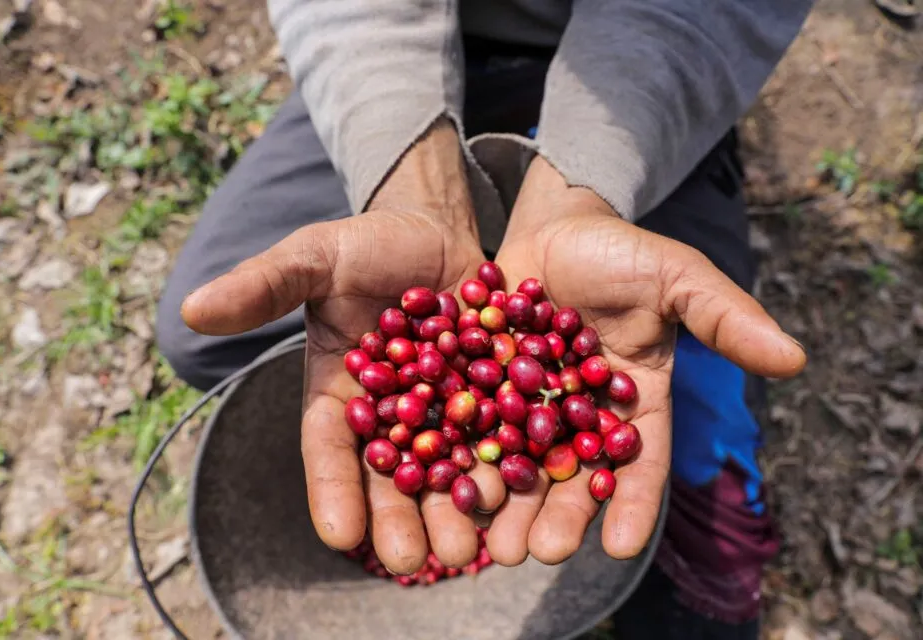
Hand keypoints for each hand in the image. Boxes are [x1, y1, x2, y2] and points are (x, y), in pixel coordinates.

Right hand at [180, 121, 507, 574]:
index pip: (330, 450)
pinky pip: (503, 437)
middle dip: (401, 520)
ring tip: (470, 548)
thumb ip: (263, 286)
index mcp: (339, 396)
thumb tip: (191, 310)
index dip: (332, 491)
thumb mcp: (314, 257)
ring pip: (450, 470)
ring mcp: (444, 411)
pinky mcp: (495, 396)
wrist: (436, 230)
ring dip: (458, 511)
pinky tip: (520, 500)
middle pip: (393, 477)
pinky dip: (509, 469)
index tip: (341, 536)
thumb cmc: (365, 245)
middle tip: (415, 560)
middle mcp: (391, 416)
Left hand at [483, 157, 805, 564]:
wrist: (556, 226)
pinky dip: (456, 454)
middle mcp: (580, 417)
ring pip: (515, 462)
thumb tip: (796, 358)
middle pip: (569, 476)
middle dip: (556, 517)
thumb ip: (725, 316)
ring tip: (487, 542)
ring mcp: (527, 405)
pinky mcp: (481, 387)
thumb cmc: (624, 253)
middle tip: (537, 553)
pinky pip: (468, 425)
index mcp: (633, 405)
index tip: (621, 546)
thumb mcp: (676, 277)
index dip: (631, 504)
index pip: (638, 464)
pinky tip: (441, 483)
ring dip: (503, 503)